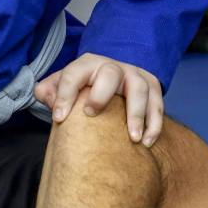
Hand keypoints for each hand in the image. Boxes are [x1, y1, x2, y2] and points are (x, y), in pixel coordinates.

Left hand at [34, 52, 163, 145]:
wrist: (110, 78)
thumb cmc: (81, 88)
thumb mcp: (61, 85)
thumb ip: (49, 91)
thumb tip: (50, 100)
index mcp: (87, 65)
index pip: (74, 74)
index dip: (65, 94)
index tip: (59, 118)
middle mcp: (112, 67)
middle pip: (111, 73)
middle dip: (101, 94)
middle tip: (91, 115)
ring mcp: (135, 76)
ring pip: (141, 89)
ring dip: (137, 114)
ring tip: (133, 139)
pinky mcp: (152, 87)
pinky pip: (157, 104)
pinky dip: (155, 124)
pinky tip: (146, 143)